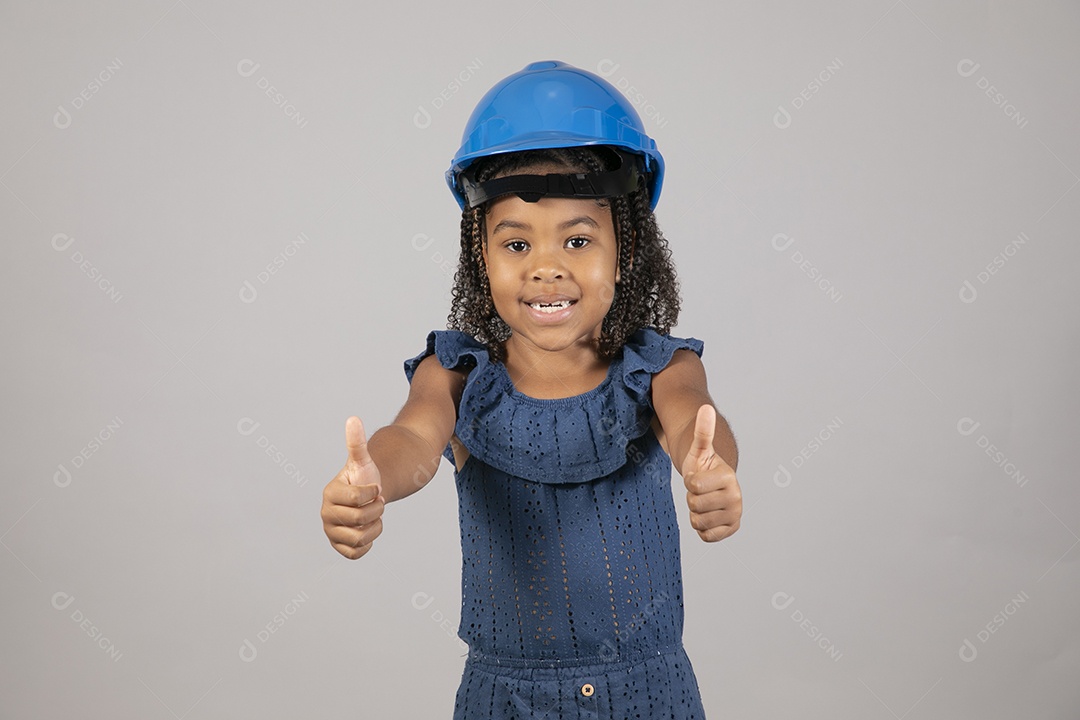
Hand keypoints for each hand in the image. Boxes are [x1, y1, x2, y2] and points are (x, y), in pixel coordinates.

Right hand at [321, 416, 384, 558]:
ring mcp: (331, 532)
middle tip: (374, 503)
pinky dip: (368, 543)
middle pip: (360, 520)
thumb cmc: (364, 477)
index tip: (373, 489)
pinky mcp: (339, 547)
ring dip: (374, 527)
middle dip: (375, 511)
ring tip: (371, 517)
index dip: (373, 494)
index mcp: (329, 494)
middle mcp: (325, 515)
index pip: (358, 500)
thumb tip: (353, 418)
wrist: (368, 497)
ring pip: (360, 538)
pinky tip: (368, 530)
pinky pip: (357, 553)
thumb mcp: (363, 460)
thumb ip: (357, 442)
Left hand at [682, 405, 741, 541]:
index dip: (690, 481)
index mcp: (729, 477)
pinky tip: (707, 514)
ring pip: (699, 522)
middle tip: (700, 490)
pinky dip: (702, 527)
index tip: (699, 476)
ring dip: (696, 512)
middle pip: (695, 505)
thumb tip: (705, 407)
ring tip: (703, 500)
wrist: (712, 484)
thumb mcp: (699, 448)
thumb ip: (702, 430)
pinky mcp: (731, 529)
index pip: (694, 486)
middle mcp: (736, 498)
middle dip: (692, 497)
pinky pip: (706, 536)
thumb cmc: (703, 465)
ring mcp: (735, 515)